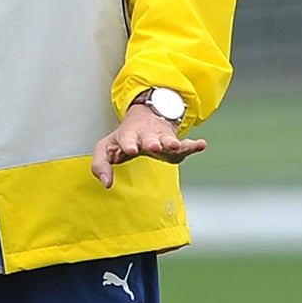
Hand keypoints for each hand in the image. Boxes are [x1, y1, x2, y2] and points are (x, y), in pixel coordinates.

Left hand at [90, 106, 206, 188]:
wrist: (144, 118)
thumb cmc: (122, 139)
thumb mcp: (105, 149)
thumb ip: (100, 166)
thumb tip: (106, 184)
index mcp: (128, 136)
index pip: (127, 139)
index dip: (129, 144)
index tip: (130, 149)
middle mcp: (145, 135)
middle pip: (149, 138)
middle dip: (151, 142)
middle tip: (153, 146)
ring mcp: (161, 137)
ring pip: (168, 139)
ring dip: (171, 142)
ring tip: (176, 145)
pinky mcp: (174, 142)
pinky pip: (185, 144)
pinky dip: (194, 145)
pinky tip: (201, 145)